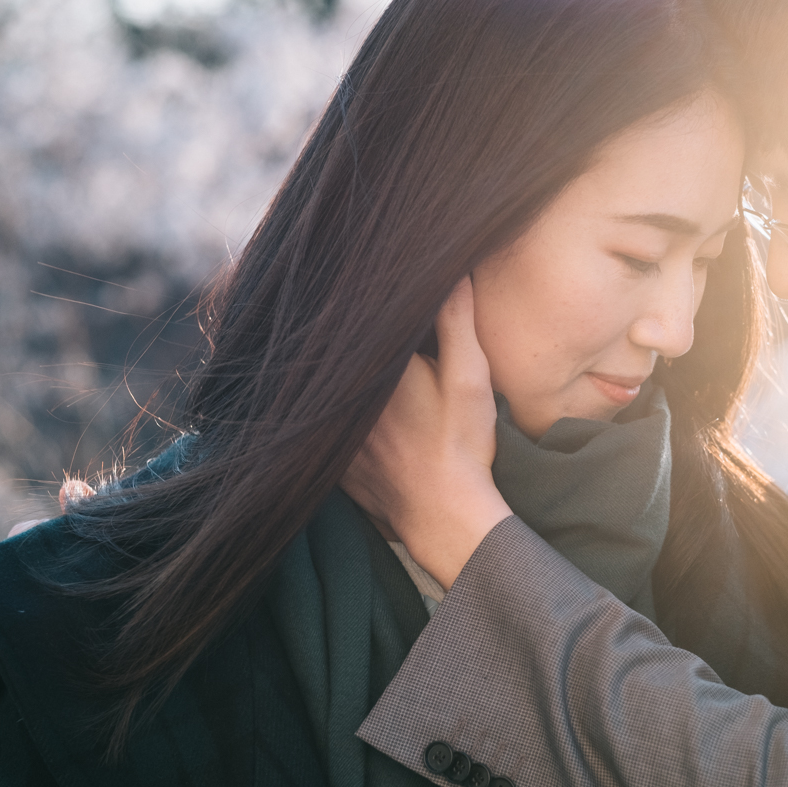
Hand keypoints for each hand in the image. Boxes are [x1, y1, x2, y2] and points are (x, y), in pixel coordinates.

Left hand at [342, 277, 511, 587]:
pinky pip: (317, 426)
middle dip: (342, 335)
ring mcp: (332, 430)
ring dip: (329, 373)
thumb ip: (456, 321)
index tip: (362, 279)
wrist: (445, 517)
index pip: (361, 321)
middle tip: (334, 305)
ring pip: (323, 388)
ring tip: (326, 343)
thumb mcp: (470, 377)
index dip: (364, 301)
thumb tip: (451, 269)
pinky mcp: (330, 458)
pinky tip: (330, 406)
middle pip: (336, 352)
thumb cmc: (462, 445)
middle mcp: (344, 395)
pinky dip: (322, 414)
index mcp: (377, 365)